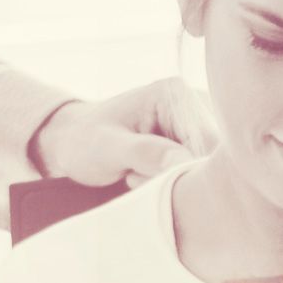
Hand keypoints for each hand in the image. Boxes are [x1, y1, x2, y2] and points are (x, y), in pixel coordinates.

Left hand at [32, 76, 214, 188]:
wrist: (71, 143)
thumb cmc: (82, 142)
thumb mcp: (106, 147)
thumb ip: (144, 152)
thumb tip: (184, 163)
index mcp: (174, 95)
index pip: (206, 141)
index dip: (193, 172)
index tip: (158, 186)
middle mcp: (191, 107)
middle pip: (211, 158)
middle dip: (180, 180)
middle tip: (136, 178)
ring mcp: (192, 128)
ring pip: (204, 172)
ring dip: (175, 186)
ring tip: (136, 177)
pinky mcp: (189, 147)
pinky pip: (195, 176)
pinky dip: (173, 187)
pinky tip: (147, 180)